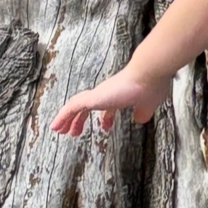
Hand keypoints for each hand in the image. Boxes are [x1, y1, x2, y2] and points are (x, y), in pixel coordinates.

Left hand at [51, 63, 170, 135]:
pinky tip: (56, 126)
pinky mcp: (93, 98)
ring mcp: (98, 94)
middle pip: (87, 107)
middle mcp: (107, 93)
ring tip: (58, 130)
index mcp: (119, 95)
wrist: (148, 74)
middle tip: (75, 133)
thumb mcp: (148, 105)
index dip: (106, 118)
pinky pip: (72, 108)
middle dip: (80, 120)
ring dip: (67, 119)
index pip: (107, 107)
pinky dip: (62, 117)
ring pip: (76, 106)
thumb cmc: (150, 87)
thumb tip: (139, 119)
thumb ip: (142, 113)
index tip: (105, 127)